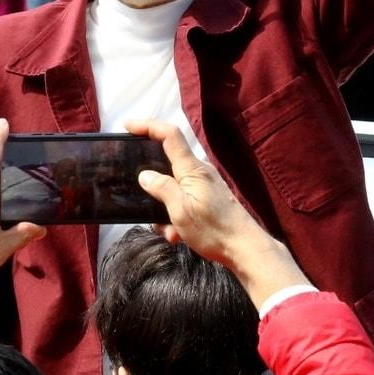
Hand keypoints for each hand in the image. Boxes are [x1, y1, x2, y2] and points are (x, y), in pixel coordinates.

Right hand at [126, 121, 309, 310]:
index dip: (147, 126)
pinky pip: (182, 200)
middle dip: (151, 183)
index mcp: (192, 169)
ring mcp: (204, 185)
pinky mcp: (207, 198)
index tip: (127, 126)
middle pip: (167, 162)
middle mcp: (199, 172)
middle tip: (140, 198)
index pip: (169, 135)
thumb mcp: (180, 211)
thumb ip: (161, 188)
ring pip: (172, 188)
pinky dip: (176, 216)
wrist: (245, 248)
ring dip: (164, 209)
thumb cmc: (214, 230)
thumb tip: (144, 175)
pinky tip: (178, 235)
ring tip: (170, 231)